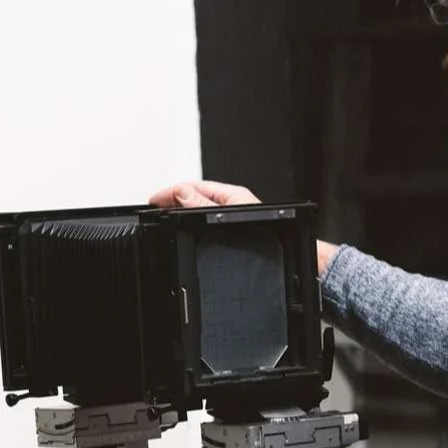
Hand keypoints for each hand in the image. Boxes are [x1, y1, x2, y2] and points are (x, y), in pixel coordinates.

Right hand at [149, 180, 339, 274]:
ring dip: (180, 217)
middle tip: (154, 211)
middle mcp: (230, 207)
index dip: (170, 192)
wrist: (295, 261)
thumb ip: (206, 206)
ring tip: (165, 221)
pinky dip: (191, 230)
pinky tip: (185, 238)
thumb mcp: (231, 218)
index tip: (153, 200)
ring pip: (197, 215)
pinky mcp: (231, 236)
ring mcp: (229, 222)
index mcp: (231, 196)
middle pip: (193, 199)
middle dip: (172, 203)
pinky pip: (204, 228)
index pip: (192, 187)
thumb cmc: (273, 237)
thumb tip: (181, 194)